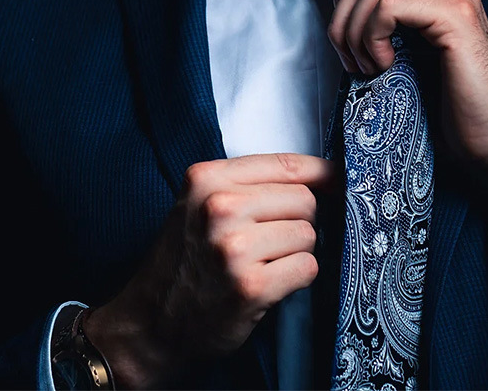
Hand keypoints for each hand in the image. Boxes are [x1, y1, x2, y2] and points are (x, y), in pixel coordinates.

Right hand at [84, 153, 335, 388]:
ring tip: (264, 263)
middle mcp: (219, 207)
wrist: (150, 322)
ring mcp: (234, 247)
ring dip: (295, 252)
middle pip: (303, 200)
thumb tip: (322, 176)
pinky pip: (306, 268)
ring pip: (308, 235)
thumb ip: (248, 184)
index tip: (337, 180)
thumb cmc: (185, 258)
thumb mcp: (200, 203)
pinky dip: (296, 277)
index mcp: (207, 178)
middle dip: (299, 220)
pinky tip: (269, 284)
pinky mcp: (250, 286)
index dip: (319, 172)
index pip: (283, 163)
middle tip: (272, 240)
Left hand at [327, 0, 487, 268]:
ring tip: (369, 69)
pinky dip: (372, 37)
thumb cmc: (449, 115)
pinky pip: (387, 5)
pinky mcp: (456, 15)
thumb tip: (336, 12)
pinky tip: (386, 68)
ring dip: (354, 32)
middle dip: (341, 18)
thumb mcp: (401, 61)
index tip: (346, 36)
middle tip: (352, 63)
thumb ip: (381, 29)